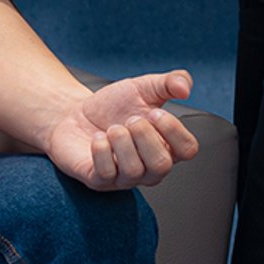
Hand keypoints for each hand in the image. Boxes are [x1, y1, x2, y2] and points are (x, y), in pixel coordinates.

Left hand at [42, 71, 198, 190]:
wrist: (76, 113)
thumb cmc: (113, 106)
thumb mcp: (144, 87)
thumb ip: (170, 82)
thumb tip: (185, 88)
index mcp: (166, 146)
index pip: (188, 150)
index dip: (173, 129)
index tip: (154, 112)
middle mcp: (148, 167)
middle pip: (162, 165)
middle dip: (144, 135)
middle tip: (130, 119)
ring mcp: (124, 178)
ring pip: (134, 171)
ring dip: (121, 140)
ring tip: (112, 128)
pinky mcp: (99, 180)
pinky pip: (106, 173)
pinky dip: (101, 149)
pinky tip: (98, 138)